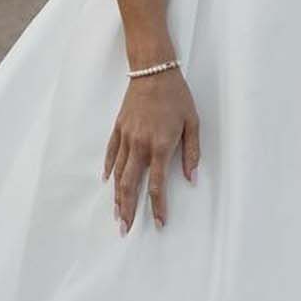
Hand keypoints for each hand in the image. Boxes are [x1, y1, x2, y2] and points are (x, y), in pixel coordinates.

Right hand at [104, 69, 200, 231]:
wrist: (153, 70)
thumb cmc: (177, 96)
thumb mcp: (193, 123)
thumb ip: (192, 153)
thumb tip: (192, 178)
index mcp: (161, 146)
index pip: (157, 185)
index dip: (158, 207)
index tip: (158, 223)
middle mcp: (140, 145)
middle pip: (131, 185)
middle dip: (128, 209)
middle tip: (125, 230)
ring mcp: (126, 137)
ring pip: (118, 173)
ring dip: (117, 196)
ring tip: (116, 214)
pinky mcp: (118, 128)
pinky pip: (111, 153)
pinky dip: (108, 169)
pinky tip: (107, 183)